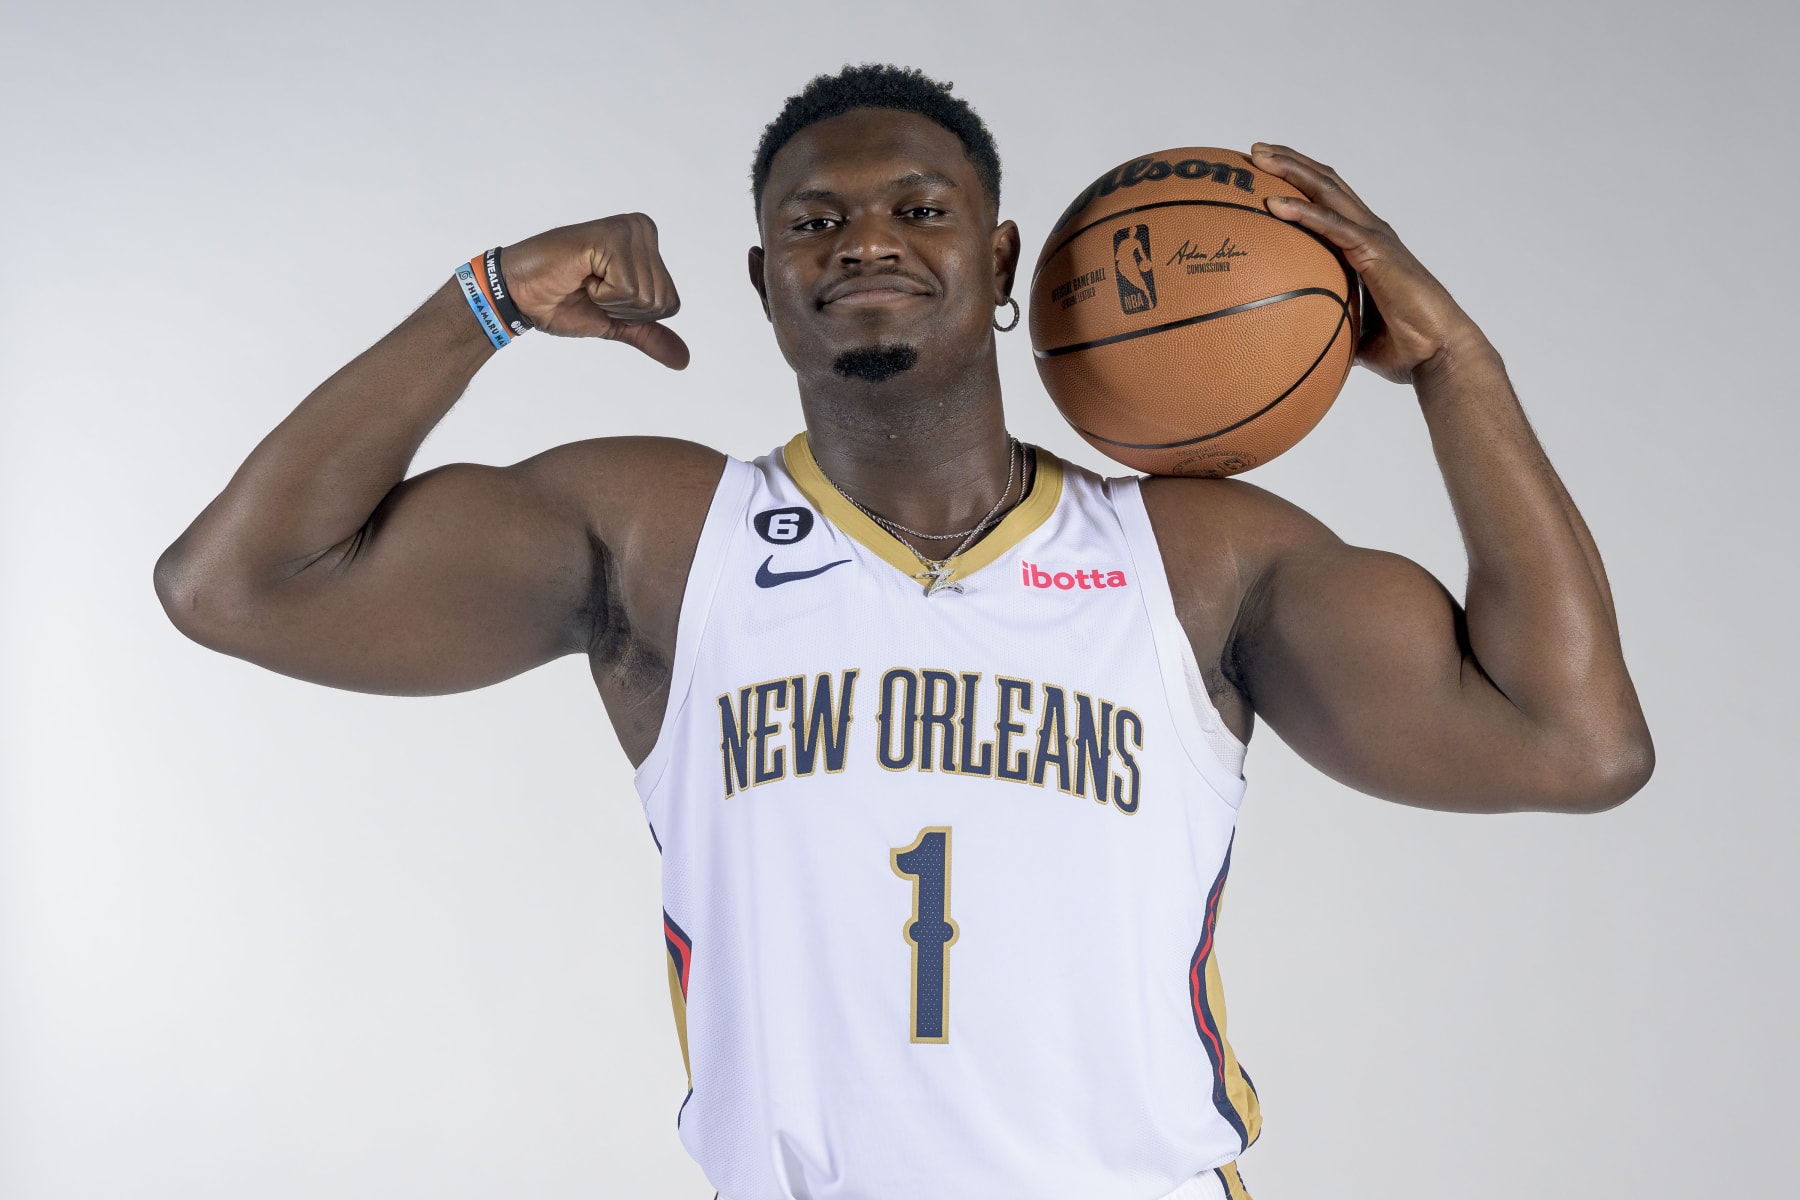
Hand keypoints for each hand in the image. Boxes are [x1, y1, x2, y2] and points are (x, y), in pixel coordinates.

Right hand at [500, 214, 688, 368]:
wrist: (519, 295)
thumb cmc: (561, 301)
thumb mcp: (615, 322)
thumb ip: (649, 334)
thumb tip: (684, 360)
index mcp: (648, 244)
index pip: (670, 304)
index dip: (634, 315)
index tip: (602, 295)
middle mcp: (642, 229)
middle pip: (662, 302)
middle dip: (623, 310)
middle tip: (590, 288)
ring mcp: (628, 230)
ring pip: (646, 297)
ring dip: (610, 301)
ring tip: (585, 280)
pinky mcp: (611, 237)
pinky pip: (627, 290)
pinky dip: (601, 294)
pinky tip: (581, 274)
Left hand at [1250, 144, 1484, 385]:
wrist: (1439, 355)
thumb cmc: (1406, 349)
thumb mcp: (1356, 335)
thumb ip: (1332, 326)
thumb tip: (1304, 342)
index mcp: (1367, 244)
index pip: (1330, 201)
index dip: (1301, 181)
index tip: (1265, 173)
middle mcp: (1371, 231)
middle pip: (1326, 183)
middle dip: (1289, 162)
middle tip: (1253, 152)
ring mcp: (1375, 237)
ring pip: (1327, 190)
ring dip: (1290, 170)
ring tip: (1256, 157)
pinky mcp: (1376, 252)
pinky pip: (1332, 226)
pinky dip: (1303, 212)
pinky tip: (1273, 205)